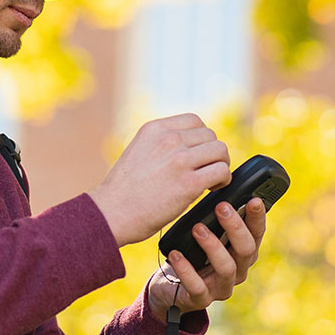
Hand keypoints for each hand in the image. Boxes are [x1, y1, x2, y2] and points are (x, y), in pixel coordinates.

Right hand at [88, 114, 230, 246]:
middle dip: (212, 154)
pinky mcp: (189, 183)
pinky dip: (223, 180)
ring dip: (220, 165)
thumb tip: (189, 149)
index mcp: (154, 129)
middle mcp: (168, 139)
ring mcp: (179, 159)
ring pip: (220, 150)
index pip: (194, 121)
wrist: (111, 213)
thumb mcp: (138, 152)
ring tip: (211, 180)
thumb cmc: (123, 191)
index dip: (201, 139)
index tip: (198, 155)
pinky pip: (221, 171)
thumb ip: (161, 145)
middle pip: (210, 136)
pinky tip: (213, 189)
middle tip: (205, 171)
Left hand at [147, 197, 266, 314]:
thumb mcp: (206, 235)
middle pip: (246, 249)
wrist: (169, 288)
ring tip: (197, 228)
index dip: (257, 217)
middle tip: (221, 207)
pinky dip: (186, 269)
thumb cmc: (191, 254)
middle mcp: (238, 271)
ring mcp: (221, 287)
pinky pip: (197, 286)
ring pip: (226, 267)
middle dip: (235, 226)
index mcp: (242, 253)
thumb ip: (216, 220)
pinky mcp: (201, 299)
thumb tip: (219, 188)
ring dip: (213, 245)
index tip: (253, 199)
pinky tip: (176, 255)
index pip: (256, 233)